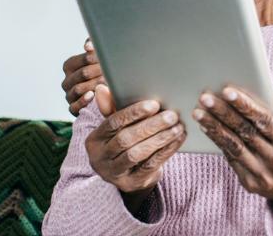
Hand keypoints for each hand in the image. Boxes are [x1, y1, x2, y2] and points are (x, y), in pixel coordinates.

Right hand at [62, 38, 105, 115]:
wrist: (106, 94)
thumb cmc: (102, 71)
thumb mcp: (98, 56)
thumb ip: (93, 45)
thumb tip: (88, 46)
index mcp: (70, 65)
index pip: (85, 59)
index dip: (99, 58)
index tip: (110, 59)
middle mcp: (67, 80)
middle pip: (83, 73)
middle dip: (100, 71)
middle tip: (113, 71)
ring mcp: (69, 95)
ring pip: (79, 89)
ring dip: (96, 85)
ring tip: (108, 82)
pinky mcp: (72, 108)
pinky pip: (74, 106)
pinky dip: (83, 101)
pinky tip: (92, 95)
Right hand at [86, 92, 185, 213]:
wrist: (128, 175)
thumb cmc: (123, 142)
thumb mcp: (116, 128)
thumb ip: (111, 108)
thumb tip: (101, 88)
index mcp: (94, 140)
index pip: (112, 123)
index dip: (133, 113)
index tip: (154, 104)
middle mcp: (99, 158)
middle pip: (126, 139)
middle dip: (151, 126)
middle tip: (172, 115)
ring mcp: (114, 174)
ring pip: (137, 154)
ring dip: (160, 138)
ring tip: (177, 126)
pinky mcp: (130, 183)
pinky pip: (150, 165)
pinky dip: (166, 150)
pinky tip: (178, 139)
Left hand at [193, 87, 272, 221]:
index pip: (265, 121)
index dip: (245, 105)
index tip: (228, 91)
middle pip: (245, 132)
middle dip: (223, 113)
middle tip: (206, 98)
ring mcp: (261, 173)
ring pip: (234, 146)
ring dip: (214, 127)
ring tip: (199, 112)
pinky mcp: (249, 182)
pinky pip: (231, 159)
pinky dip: (218, 142)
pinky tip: (207, 128)